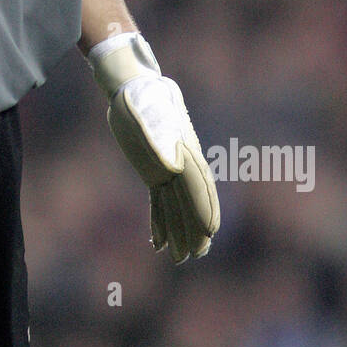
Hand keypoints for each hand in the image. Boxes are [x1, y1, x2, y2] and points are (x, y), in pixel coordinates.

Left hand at [90, 33, 219, 262]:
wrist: (135, 87)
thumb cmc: (142, 99)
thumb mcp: (146, 117)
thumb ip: (159, 141)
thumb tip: (174, 169)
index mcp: (184, 152)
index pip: (197, 185)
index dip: (204, 208)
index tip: (210, 231)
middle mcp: (181, 164)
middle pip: (191, 201)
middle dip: (195, 228)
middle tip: (198, 254)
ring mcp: (169, 170)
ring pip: (177, 206)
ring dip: (179, 231)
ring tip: (180, 258)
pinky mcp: (154, 173)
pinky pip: (161, 202)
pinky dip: (161, 223)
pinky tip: (159, 243)